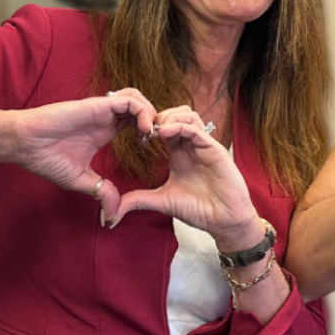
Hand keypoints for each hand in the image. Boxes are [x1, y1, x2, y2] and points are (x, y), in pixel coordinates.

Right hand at [10, 88, 156, 220]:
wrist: (24, 144)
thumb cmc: (46, 158)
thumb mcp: (81, 180)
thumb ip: (101, 192)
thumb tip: (112, 215)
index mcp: (105, 130)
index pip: (137, 122)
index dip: (149, 131)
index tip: (150, 148)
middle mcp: (107, 117)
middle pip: (142, 108)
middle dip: (156, 121)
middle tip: (158, 139)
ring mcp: (103, 109)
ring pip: (139, 100)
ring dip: (151, 114)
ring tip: (151, 134)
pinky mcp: (98, 105)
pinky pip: (129, 100)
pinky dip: (143, 111)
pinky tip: (143, 130)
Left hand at [106, 107, 258, 249]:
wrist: (223, 221)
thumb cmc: (199, 209)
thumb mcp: (162, 201)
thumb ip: (138, 200)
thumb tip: (111, 212)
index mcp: (179, 153)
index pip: (164, 126)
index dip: (148, 125)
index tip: (135, 136)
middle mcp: (191, 145)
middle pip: (176, 113)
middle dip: (158, 116)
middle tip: (144, 128)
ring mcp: (204, 145)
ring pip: (188, 115)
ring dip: (169, 116)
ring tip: (155, 129)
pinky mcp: (214, 149)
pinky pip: (197, 129)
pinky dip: (179, 126)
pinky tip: (164, 132)